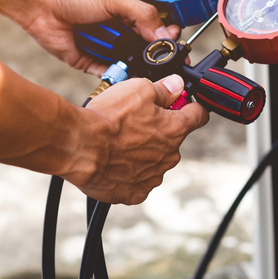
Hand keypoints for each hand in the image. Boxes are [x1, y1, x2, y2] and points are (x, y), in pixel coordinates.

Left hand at [20, 0, 180, 76]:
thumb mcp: (115, 0)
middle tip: (165, 63)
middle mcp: (121, 35)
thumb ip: (143, 15)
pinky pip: (109, 74)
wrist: (40, 4)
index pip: (158, 31)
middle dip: (156, 58)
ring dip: (138, 69)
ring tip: (146, 71)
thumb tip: (166, 34)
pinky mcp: (90, 63)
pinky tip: (125, 77)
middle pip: (147, 52)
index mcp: (130, 17)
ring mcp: (106, 50)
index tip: (176, 47)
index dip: (168, 39)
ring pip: (130, 65)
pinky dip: (117, 77)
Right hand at [64, 74, 208, 204]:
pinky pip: (137, 181)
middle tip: (135, 123)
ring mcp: (153, 177)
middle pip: (172, 139)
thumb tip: (177, 85)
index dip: (191, 107)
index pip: (198, 116)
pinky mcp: (134, 193)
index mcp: (175, 129)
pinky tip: (114, 163)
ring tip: (118, 143)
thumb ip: (164, 88)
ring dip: (143, 153)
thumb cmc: (108, 118)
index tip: (184, 105)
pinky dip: (128, 173)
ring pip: (154, 161)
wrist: (78, 147)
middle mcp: (169, 156)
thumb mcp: (139, 89)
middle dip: (159, 131)